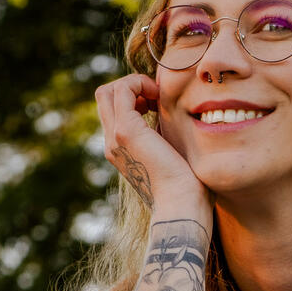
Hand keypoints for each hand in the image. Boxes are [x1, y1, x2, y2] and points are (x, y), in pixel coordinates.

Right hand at [95, 73, 211, 214]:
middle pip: (105, 96)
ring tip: (157, 96)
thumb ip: (162, 135)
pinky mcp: (126, 132)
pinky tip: (159, 97)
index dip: (134, 96)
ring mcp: (115, 138)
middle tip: (156, 96)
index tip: (159, 103)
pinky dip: (139, 84)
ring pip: (108, 91)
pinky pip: (123, 90)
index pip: (113, 109)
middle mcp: (112, 144)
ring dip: (135, 83)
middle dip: (130, 86)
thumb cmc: (187, 188)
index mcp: (121, 150)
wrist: (182, 207)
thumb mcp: (170, 154)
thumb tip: (170, 115)